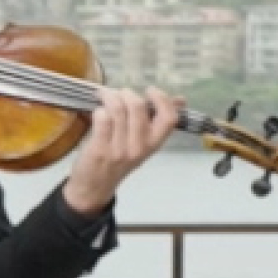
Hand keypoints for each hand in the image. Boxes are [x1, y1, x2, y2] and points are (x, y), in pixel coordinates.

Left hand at [60, 85, 182, 216]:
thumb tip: (180, 100)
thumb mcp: (144, 144)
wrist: (96, 187)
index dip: (162, 99)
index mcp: (154, 144)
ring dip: (109, 97)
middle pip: (137, 107)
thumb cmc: (120, 161)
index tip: (150, 91)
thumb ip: (159, 121)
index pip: (169, 118)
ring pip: (117, 109)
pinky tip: (97, 113)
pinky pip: (102, 118)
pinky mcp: (100, 149)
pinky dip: (98, 110)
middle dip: (126, 93)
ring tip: (105, 97)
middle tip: (119, 94)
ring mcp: (119, 149)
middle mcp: (139, 147)